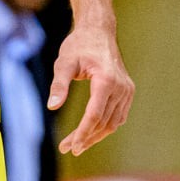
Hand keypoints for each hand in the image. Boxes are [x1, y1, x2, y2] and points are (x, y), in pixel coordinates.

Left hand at [50, 25, 133, 155]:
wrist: (99, 32)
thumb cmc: (79, 45)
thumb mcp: (64, 62)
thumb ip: (59, 85)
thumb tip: (52, 107)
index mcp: (106, 80)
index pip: (94, 115)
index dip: (82, 133)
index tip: (70, 146)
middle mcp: (121, 87)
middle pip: (103, 122)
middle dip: (85, 137)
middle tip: (66, 148)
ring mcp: (127, 90)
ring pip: (113, 122)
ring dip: (95, 136)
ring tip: (76, 145)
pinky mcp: (128, 92)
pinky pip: (118, 116)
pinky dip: (105, 127)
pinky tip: (90, 133)